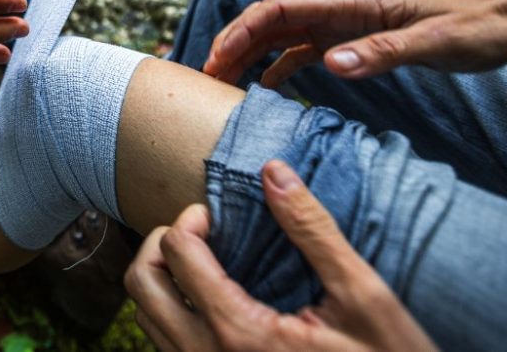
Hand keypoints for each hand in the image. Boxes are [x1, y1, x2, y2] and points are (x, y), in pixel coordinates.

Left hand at [125, 161, 437, 351]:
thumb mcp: (363, 297)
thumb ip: (313, 232)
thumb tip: (275, 172)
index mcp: (240, 332)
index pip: (177, 253)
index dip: (192, 219)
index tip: (218, 215)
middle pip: (143, 285)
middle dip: (162, 244)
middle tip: (200, 232)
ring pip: (147, 318)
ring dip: (165, 280)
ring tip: (205, 261)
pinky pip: (167, 344)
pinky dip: (175, 312)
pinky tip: (213, 298)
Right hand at [203, 0, 506, 86]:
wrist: (501, 28)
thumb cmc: (472, 31)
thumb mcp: (433, 43)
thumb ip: (383, 51)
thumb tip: (332, 64)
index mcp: (349, 4)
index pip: (279, 9)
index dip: (242, 30)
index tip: (217, 59)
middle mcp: (337, 11)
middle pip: (268, 21)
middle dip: (232, 43)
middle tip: (204, 77)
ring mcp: (341, 28)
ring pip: (279, 37)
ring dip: (247, 57)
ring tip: (220, 85)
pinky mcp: (350, 44)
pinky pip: (301, 54)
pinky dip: (276, 70)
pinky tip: (262, 91)